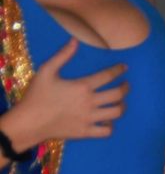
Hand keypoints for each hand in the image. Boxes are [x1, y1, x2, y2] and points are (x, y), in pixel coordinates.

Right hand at [3, 38, 126, 150]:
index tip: (124, 68)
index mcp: (82, 86)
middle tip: (126, 85)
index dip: (119, 70)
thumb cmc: (36, 95)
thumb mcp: (46, 71)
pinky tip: (108, 121)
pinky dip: (111, 126)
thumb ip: (62, 56)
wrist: (28, 122)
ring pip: (116, 113)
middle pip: (118, 95)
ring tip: (121, 102)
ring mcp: (89, 119)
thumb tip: (75, 40)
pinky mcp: (86, 132)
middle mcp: (90, 102)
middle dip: (125, 88)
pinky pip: (107, 132)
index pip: (108, 76)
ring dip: (122, 106)